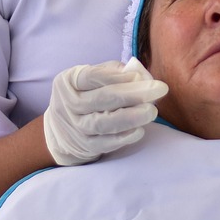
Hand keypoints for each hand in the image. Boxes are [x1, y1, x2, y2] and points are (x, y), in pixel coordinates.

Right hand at [43, 57, 167, 165]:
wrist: (60, 130)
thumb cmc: (85, 95)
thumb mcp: (90, 78)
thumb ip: (114, 72)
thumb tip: (141, 76)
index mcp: (69, 81)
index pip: (93, 76)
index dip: (118, 76)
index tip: (141, 76)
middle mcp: (68, 104)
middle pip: (103, 99)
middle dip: (134, 94)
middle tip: (159, 90)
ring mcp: (75, 127)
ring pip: (104, 123)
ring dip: (131, 117)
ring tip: (151, 111)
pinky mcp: (84, 146)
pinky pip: (105, 143)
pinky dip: (124, 137)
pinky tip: (140, 130)